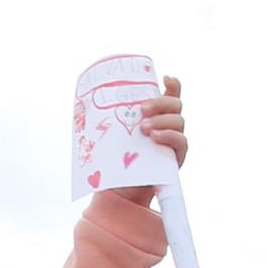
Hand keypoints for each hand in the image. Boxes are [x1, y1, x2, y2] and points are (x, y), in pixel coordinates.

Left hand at [111, 77, 187, 207]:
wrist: (120, 189)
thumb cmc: (116, 160)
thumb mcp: (113, 137)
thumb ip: (112, 120)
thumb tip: (85, 100)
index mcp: (157, 117)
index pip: (171, 96)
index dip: (173, 86)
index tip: (165, 78)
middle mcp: (169, 127)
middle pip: (175, 105)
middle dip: (160, 103)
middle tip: (142, 110)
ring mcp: (175, 141)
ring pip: (178, 121)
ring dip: (162, 121)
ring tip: (144, 129)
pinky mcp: (176, 158)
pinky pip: (181, 142)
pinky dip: (168, 136)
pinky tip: (155, 137)